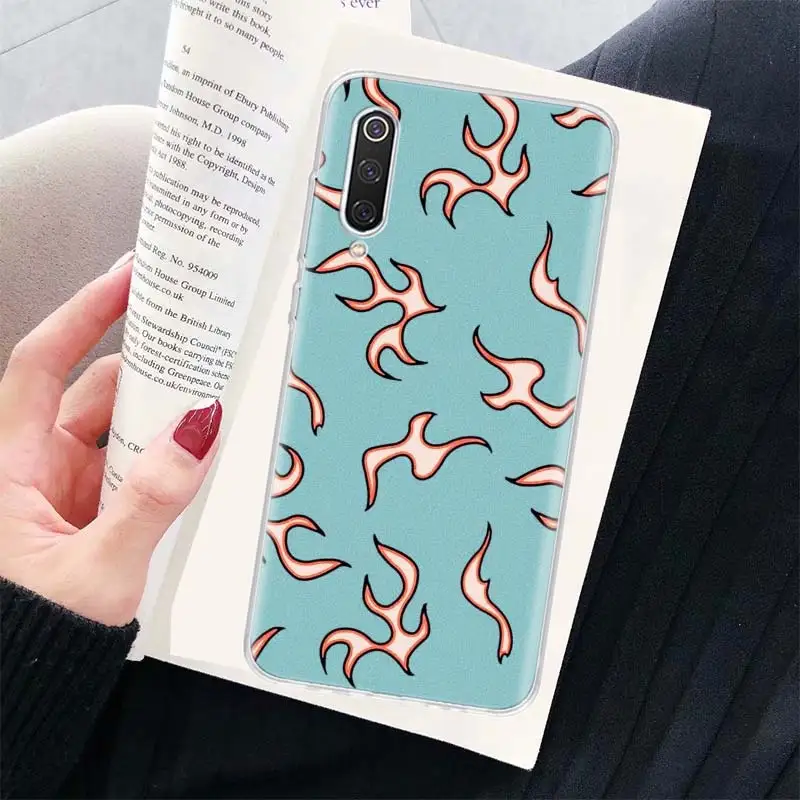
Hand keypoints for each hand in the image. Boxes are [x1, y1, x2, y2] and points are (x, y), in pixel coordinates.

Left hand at [0, 256, 221, 625]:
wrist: (23, 690)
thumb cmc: (30, 636)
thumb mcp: (98, 569)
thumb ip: (152, 501)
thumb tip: (196, 434)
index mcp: (12, 467)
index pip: (42, 364)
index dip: (82, 315)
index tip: (126, 279)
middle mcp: (35, 468)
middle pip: (92, 390)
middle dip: (144, 367)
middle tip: (193, 341)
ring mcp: (65, 489)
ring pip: (117, 428)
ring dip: (160, 416)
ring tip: (205, 398)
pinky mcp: (92, 510)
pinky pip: (131, 463)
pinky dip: (161, 454)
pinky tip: (190, 454)